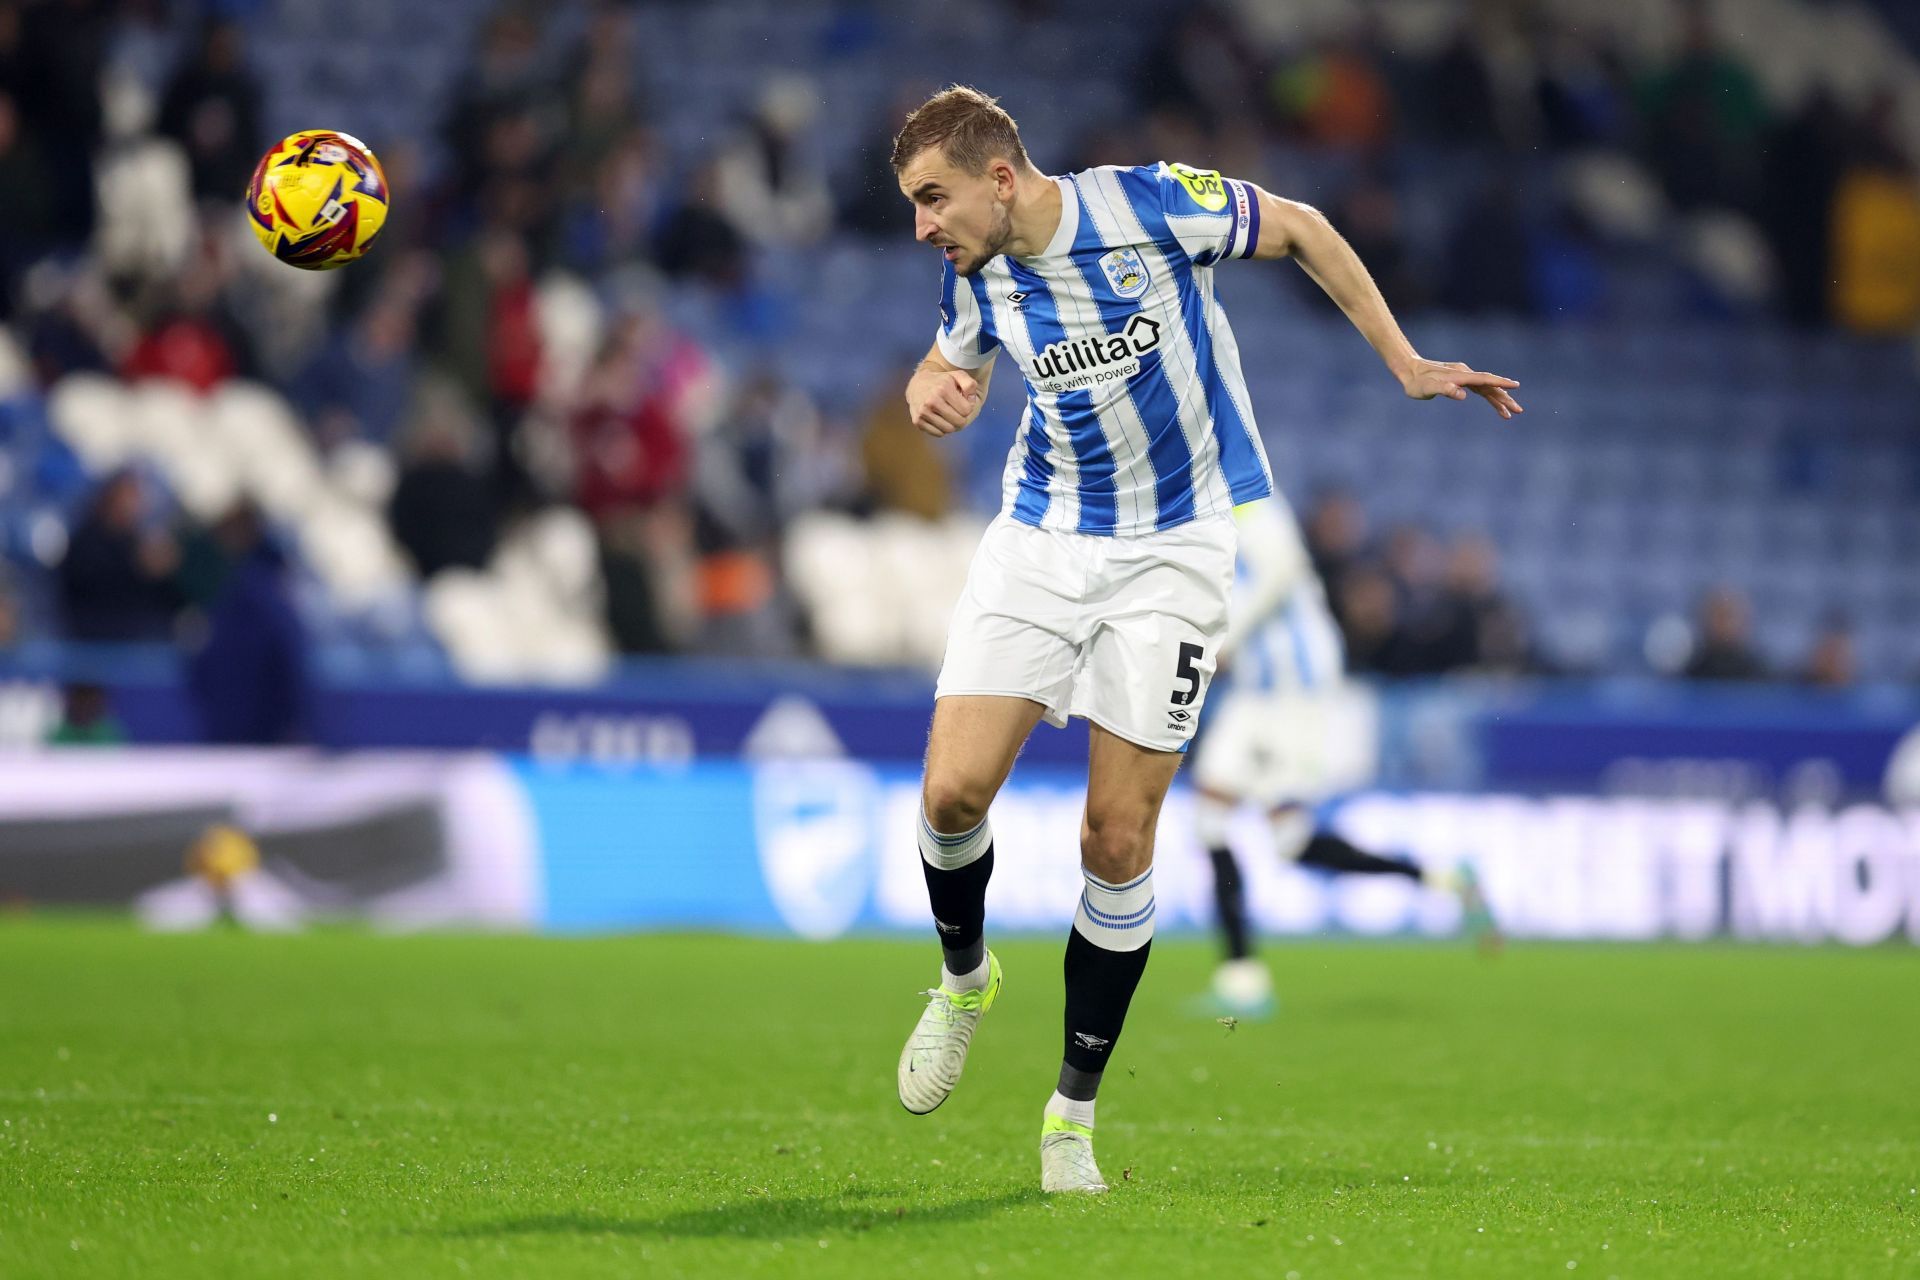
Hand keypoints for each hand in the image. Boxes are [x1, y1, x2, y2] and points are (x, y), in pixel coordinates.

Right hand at [907, 368, 981, 436]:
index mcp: (943, 389)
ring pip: (949, 430)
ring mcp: (923, 412)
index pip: (966, 410)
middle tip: (957, 411)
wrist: (917, 385)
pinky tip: (939, 419)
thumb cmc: (942, 382)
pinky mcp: (917, 421)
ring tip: (948, 414)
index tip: (962, 402)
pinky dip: (942, 429)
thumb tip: (971, 402)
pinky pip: (938, 434)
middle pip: (959, 422)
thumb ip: (970, 385)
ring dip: (951, 424)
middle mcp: (932, 401)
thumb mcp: (958, 376)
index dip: (968, 407)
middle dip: (961, 418)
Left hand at [1400, 359, 1522, 419]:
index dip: (1500, 384)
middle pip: (1489, 386)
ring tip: (1511, 413)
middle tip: (1519, 410)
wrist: (1409, 370)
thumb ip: (1445, 390)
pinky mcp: (1460, 380)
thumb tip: (1463, 395)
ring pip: (1486, 388)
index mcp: (1460, 376)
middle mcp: (1465, 374)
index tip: (1515, 386)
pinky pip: (1479, 388)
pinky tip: (1496, 402)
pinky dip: (1489, 396)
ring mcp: (1463, 377)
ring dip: (1499, 399)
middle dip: (1504, 398)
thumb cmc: (1416, 382)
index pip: (1484, 380)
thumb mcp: (1427, 388)